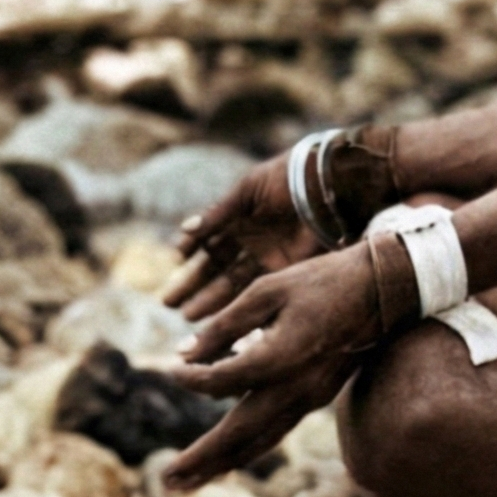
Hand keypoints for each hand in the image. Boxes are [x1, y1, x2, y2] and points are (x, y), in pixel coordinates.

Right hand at [163, 153, 321, 323]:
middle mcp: (250, 243)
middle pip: (216, 270)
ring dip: (211, 301)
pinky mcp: (288, 269)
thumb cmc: (285, 179)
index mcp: (238, 220)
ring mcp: (268, 258)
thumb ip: (217, 214)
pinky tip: (221, 316)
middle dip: (193, 287)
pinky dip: (240, 303)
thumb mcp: (247, 191)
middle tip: (169, 304)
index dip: (190, 255)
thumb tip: (185, 230)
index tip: (171, 266)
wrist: (327, 184)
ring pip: (233, 284)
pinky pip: (259, 290)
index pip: (208, 244)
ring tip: (187, 317)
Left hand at [164, 243, 411, 490]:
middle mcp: (296, 387)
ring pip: (260, 441)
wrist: (383, 290)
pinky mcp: (317, 397)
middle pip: (239, 433)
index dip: (190, 377)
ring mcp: (310, 397)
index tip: (170, 368)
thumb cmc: (322, 281)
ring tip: (186, 485)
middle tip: (165, 481)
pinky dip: (248, 450)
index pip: (221, 381)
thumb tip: (183, 352)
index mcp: (281, 357)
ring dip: (221, 465)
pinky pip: (276, 431)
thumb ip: (224, 324)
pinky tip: (228, 458)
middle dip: (201, 459)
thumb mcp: (267, 289)